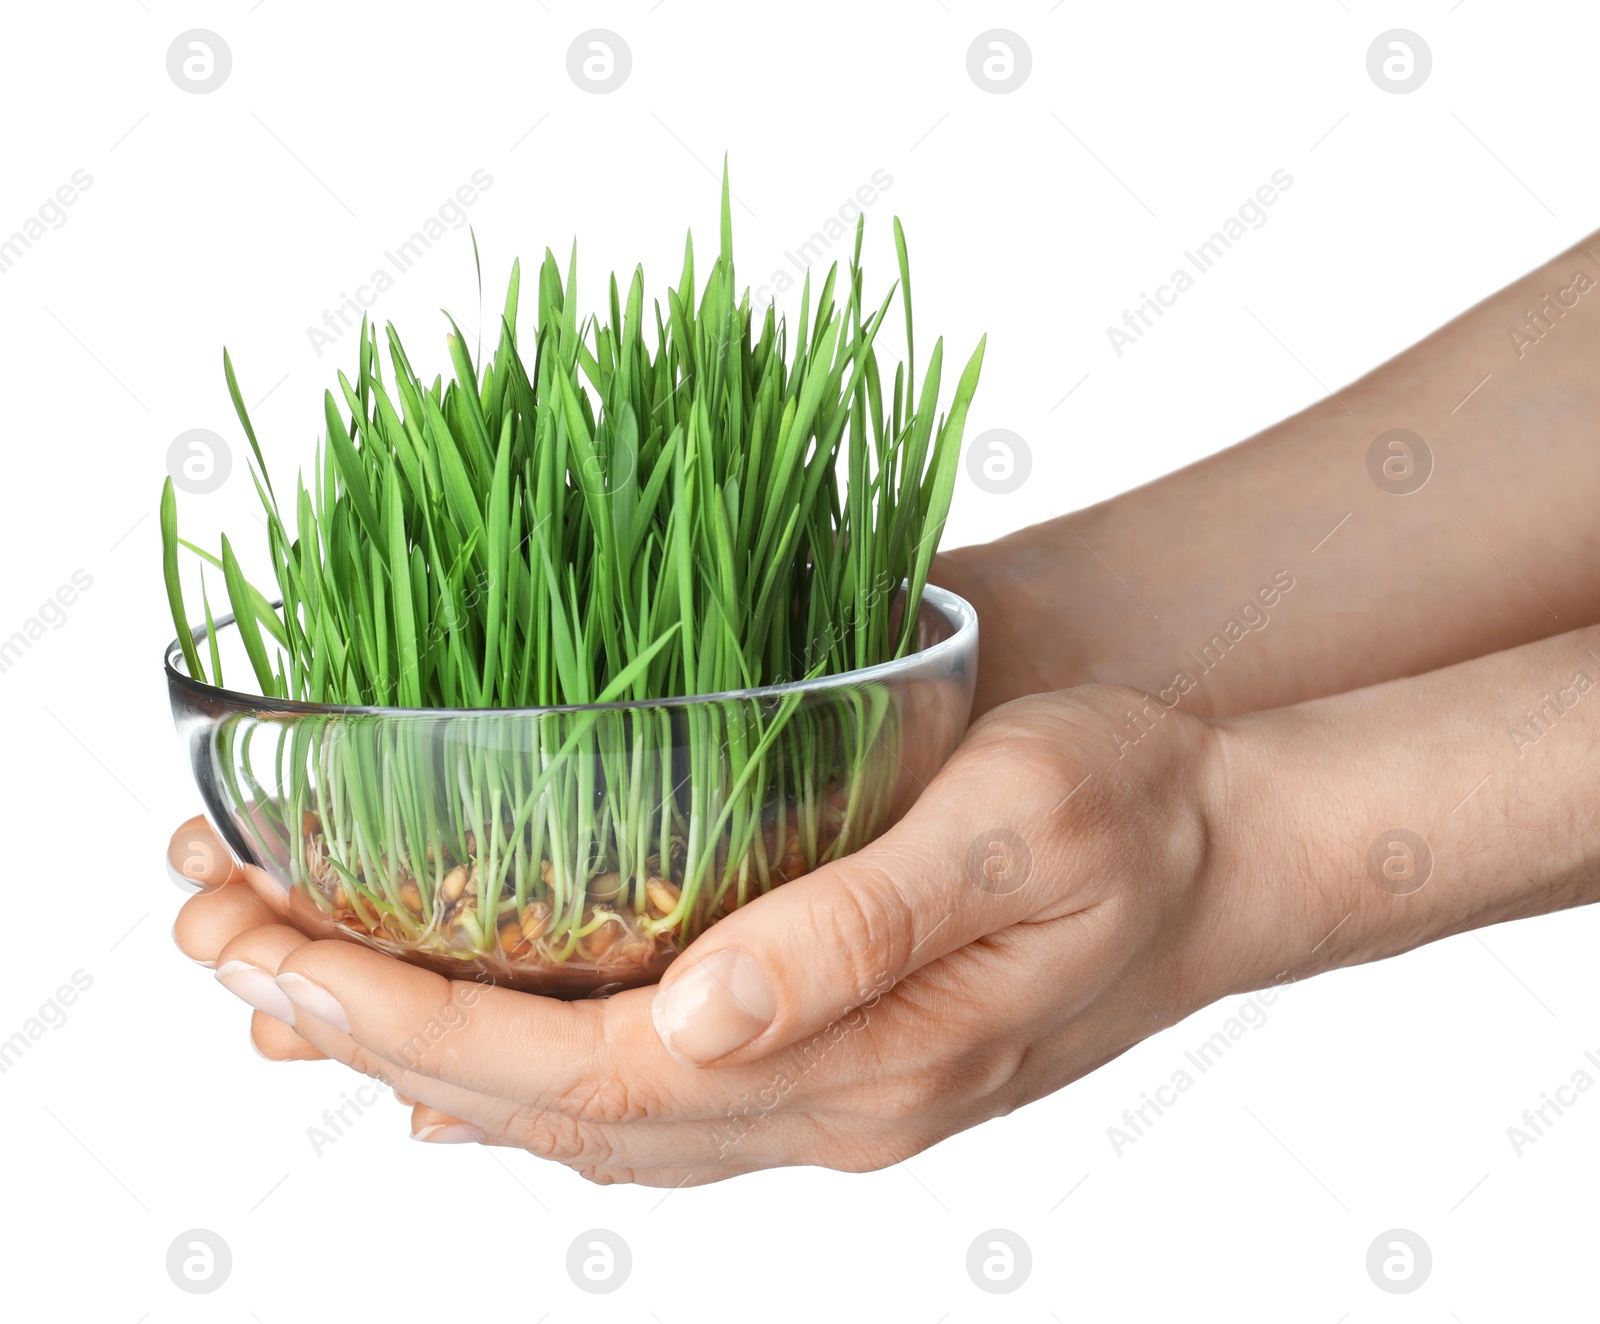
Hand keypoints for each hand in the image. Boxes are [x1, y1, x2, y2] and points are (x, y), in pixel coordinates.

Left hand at [173, 684, 1268, 1185]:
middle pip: (548, 1106)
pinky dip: (522, 1079)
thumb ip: (855, 934)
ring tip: (289, 988)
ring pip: (576, 1116)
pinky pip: (635, 1102)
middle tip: (219, 945)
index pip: (581, 1071)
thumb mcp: (1011, 837)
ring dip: (424, 1055)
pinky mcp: (821, 1063)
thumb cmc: (1125, 819)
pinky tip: (457, 1058)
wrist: (1223, 858)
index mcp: (852, 1063)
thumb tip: (691, 1013)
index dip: (412, 1018)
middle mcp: (815, 1109)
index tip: (270, 956)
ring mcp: (816, 1099)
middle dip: (367, 1030)